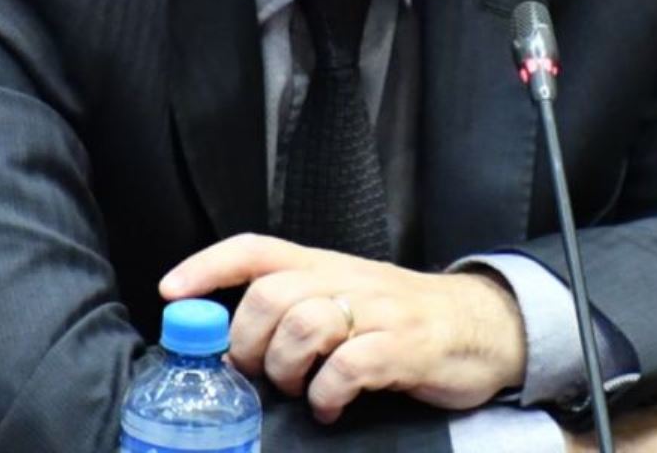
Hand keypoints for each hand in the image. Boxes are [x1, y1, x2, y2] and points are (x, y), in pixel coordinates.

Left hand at [160, 233, 525, 423]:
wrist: (484, 324)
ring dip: (286, 368)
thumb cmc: (403, 318)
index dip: (208, 266)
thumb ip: (295, 310)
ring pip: (303, 324)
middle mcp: (346, 279)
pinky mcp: (405, 347)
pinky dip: (327, 392)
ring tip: (298, 391)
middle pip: (270, 294)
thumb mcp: (346, 299)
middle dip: (249, 340)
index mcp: (324, 266)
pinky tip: (330, 406)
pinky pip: (349, 365)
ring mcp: (377, 311)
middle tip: (257, 374)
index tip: (171, 292)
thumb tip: (229, 347)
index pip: (255, 250)